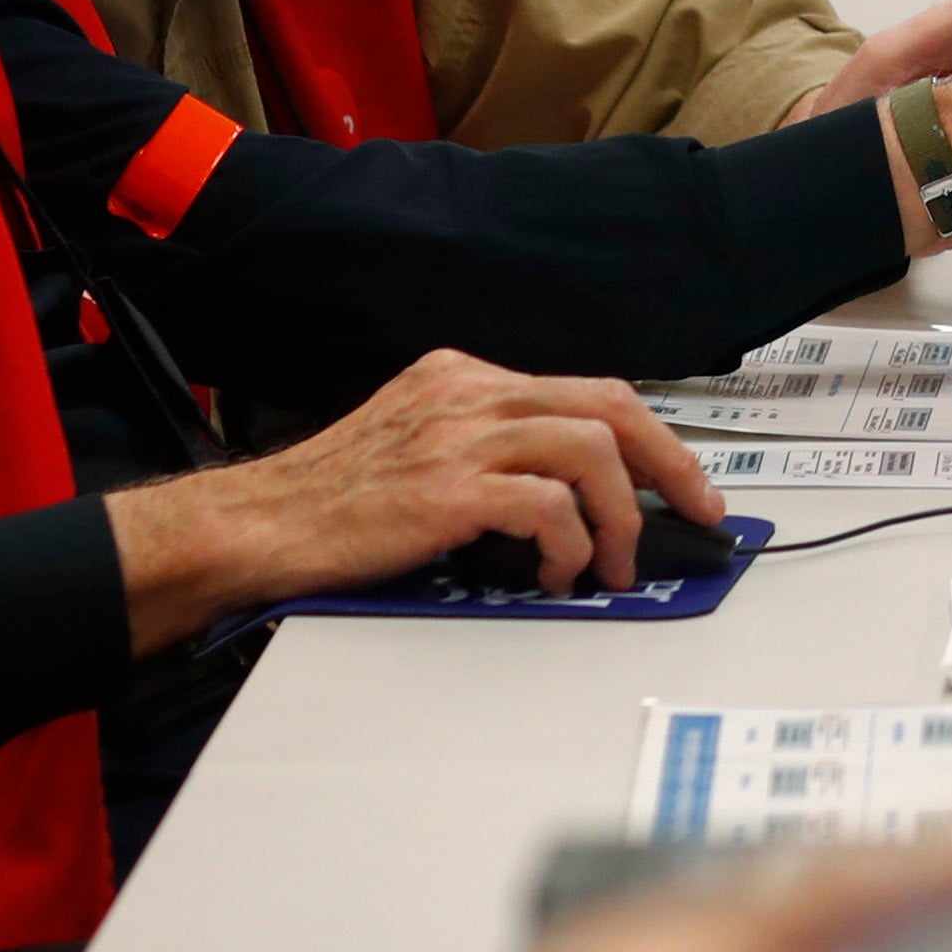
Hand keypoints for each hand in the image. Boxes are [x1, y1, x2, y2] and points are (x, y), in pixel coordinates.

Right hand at [103, 349, 718, 648]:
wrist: (254, 526)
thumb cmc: (330, 506)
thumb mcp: (416, 448)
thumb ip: (485, 450)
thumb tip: (570, 498)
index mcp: (464, 377)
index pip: (585, 391)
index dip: (647, 438)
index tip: (680, 482)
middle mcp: (468, 391)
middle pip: (609, 403)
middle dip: (669, 462)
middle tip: (698, 513)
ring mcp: (458, 434)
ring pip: (591, 447)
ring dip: (621, 514)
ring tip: (613, 566)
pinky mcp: (446, 488)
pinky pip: (547, 504)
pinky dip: (570, 543)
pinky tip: (556, 574)